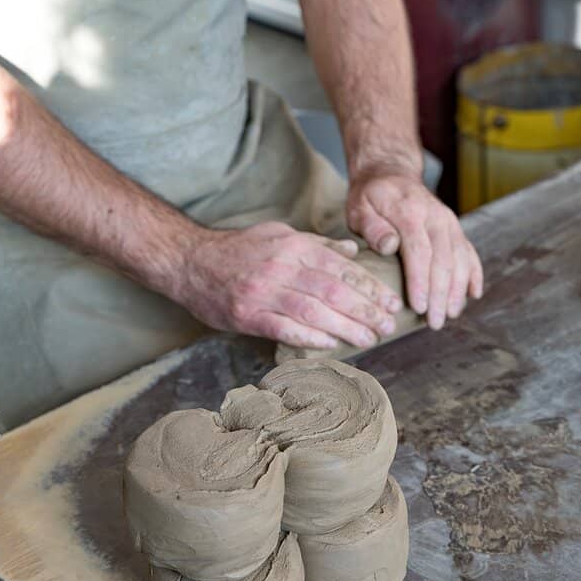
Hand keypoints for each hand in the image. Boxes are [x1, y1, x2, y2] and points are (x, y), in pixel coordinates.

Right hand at [173, 222, 401, 348]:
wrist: (189, 261)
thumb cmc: (239, 250)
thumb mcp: (279, 235)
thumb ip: (318, 244)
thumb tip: (354, 251)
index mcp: (293, 246)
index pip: (341, 267)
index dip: (369, 286)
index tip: (390, 301)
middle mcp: (281, 267)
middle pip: (333, 290)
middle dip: (365, 309)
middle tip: (388, 324)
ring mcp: (263, 292)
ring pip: (313, 311)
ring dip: (345, 327)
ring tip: (369, 338)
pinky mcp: (247, 315)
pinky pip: (284, 328)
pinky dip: (310, 338)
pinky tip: (331, 345)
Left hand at [347, 171, 483, 329]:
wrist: (391, 172)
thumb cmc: (371, 197)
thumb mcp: (360, 207)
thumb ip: (372, 227)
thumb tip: (389, 246)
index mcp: (410, 211)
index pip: (420, 251)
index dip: (421, 281)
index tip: (420, 306)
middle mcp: (435, 216)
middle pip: (443, 260)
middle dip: (441, 294)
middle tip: (435, 322)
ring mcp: (449, 222)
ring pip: (460, 258)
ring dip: (458, 289)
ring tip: (451, 314)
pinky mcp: (455, 228)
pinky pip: (469, 252)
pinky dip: (474, 273)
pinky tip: (474, 294)